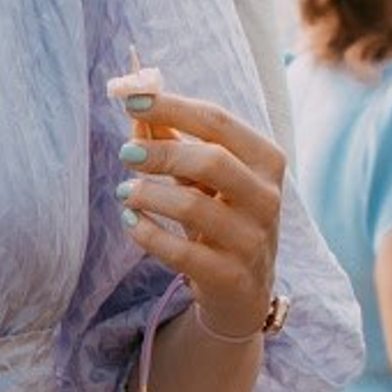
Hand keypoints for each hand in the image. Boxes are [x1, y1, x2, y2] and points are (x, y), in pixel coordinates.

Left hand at [115, 88, 284, 341]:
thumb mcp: (201, 178)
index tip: (130, 99)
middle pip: (211, 161)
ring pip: (193, 206)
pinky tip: (131, 221)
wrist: (242, 292)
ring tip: (124, 192)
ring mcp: (252, 240)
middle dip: (161, 152)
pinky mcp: (231, 277)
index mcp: (265, 160)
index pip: (217, 121)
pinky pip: (181, 251)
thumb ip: (171, 140)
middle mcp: (267, 198)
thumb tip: (135, 107)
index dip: (171, 106)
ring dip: (148, 194)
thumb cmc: (218, 218)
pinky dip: (148, 233)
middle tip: (125, 153)